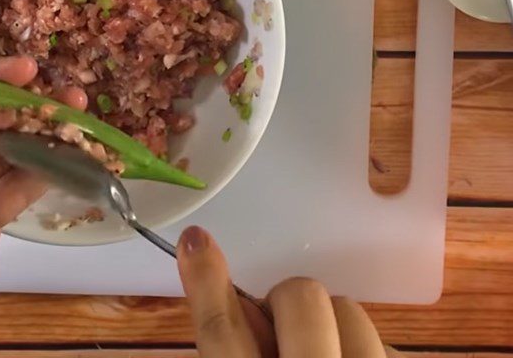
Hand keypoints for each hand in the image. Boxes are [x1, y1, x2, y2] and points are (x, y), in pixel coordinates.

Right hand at [178, 226, 401, 357]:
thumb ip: (233, 349)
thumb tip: (238, 299)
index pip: (222, 333)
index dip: (207, 282)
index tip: (196, 239)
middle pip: (300, 297)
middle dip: (292, 305)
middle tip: (288, 336)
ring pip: (351, 310)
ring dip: (336, 330)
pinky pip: (389, 345)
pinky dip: (367, 353)